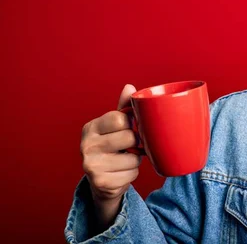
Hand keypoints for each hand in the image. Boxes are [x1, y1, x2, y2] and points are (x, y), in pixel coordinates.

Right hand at [80, 84, 141, 229]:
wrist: (101, 182)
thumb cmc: (112, 147)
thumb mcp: (115, 126)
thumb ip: (123, 108)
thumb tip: (130, 87)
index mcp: (90, 128)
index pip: (120, 118)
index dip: (131, 123)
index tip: (128, 128)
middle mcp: (86, 145)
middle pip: (129, 137)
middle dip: (135, 142)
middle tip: (128, 146)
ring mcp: (91, 165)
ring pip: (134, 158)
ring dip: (135, 160)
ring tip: (124, 160)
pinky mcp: (101, 182)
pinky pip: (132, 174)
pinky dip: (132, 174)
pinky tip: (121, 172)